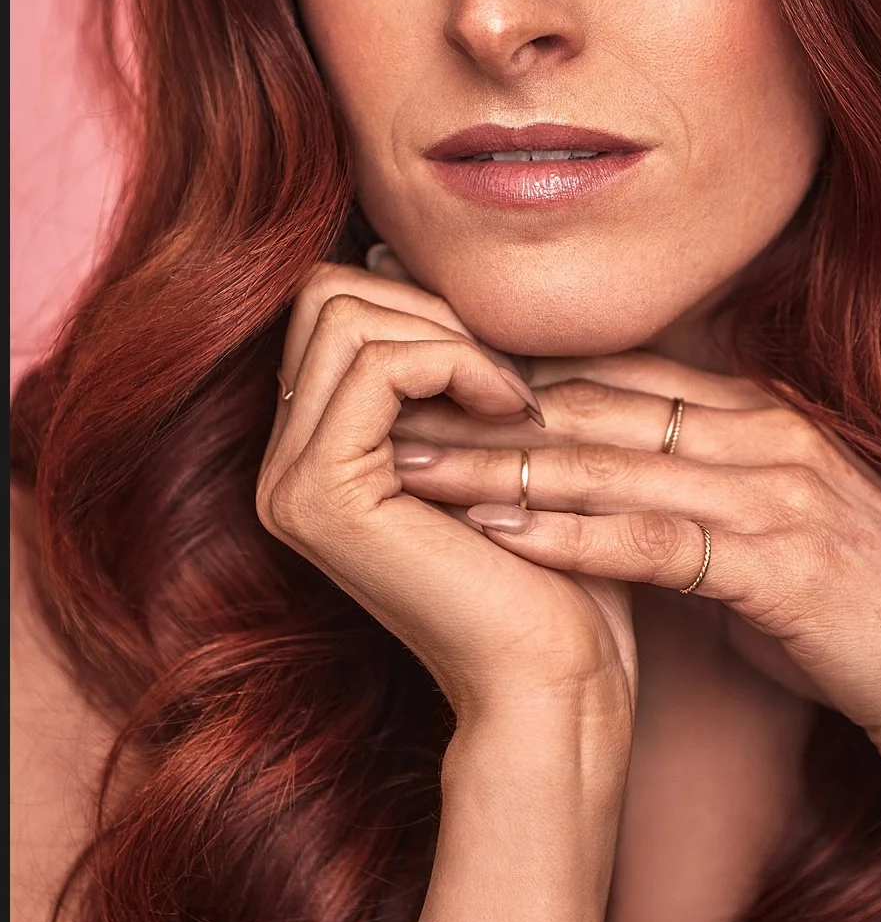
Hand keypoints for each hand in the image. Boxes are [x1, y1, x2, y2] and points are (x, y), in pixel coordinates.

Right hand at [255, 261, 635, 739]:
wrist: (557, 677)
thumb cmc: (548, 564)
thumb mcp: (485, 436)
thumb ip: (435, 356)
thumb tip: (387, 245)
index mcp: (313, 452)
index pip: (333, 303)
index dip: (425, 304)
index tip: (500, 364)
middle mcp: (282, 468)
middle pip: (326, 293)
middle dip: (432, 309)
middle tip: (506, 378)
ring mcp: (291, 484)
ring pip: (346, 313)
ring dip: (453, 338)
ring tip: (516, 402)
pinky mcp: (321, 496)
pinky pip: (377, 365)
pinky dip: (459, 364)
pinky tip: (515, 416)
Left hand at [387, 351, 880, 790]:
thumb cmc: (873, 617)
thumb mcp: (779, 539)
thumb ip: (705, 505)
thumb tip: (618, 508)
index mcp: (762, 418)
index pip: (615, 380)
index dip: (513, 378)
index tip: (426, 384)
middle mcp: (764, 434)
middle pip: (593, 407)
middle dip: (479, 408)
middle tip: (377, 408)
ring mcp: (777, 491)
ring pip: (610, 461)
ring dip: (498, 463)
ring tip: (401, 465)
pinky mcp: (783, 561)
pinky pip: (655, 538)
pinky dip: (570, 534)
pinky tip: (495, 534)